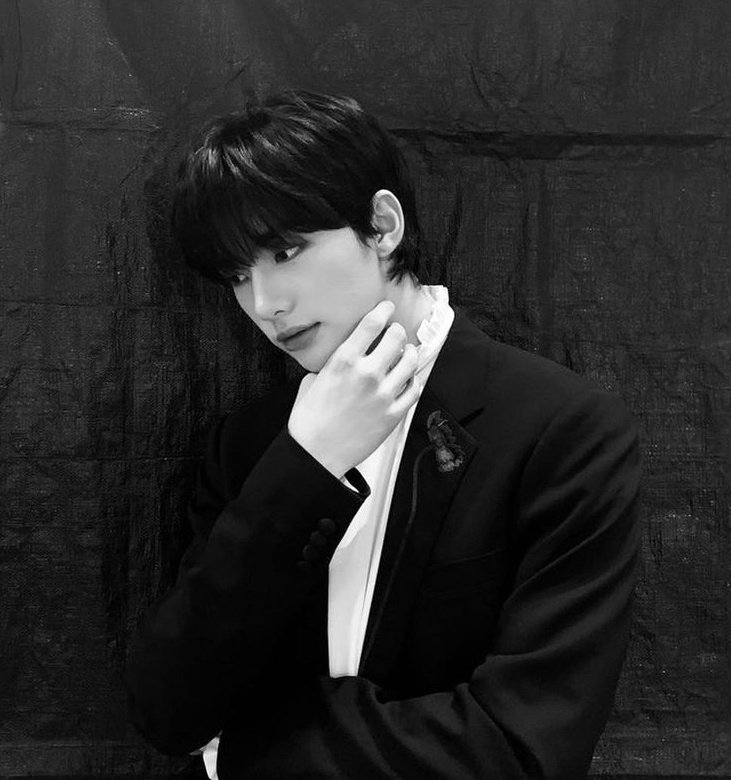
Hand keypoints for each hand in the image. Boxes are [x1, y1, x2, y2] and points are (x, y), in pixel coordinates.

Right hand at [288, 300, 420, 477]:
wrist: (316, 455)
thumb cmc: (309, 422)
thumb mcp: (311, 383)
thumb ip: (330, 366)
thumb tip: (342, 360)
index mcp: (343, 362)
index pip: (371, 324)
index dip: (383, 310)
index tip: (387, 308)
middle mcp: (366, 374)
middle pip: (395, 337)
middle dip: (396, 332)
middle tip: (394, 333)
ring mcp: (383, 394)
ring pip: (410, 361)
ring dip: (408, 353)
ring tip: (405, 354)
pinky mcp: (393, 414)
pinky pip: (414, 389)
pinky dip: (413, 380)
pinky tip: (408, 379)